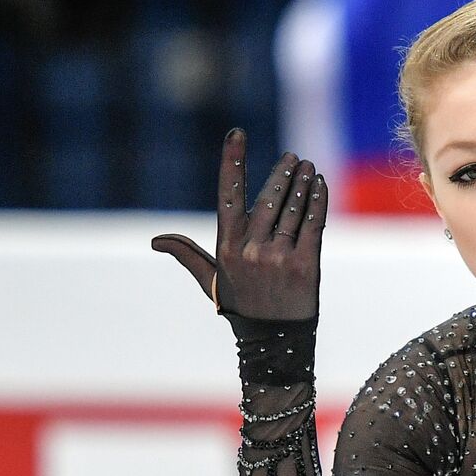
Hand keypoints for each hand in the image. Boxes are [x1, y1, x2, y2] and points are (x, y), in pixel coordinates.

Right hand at [151, 130, 327, 320]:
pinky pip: (313, 225)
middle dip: (281, 174)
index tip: (236, 134)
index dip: (232, 162)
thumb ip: (186, 255)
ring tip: (308, 166)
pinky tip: (320, 185)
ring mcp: (280, 258)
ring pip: (293, 209)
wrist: (273, 342)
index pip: (227, 196)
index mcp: (227, 248)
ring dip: (302, 183)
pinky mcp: (306, 266)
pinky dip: (317, 201)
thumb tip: (156, 241)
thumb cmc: (241, 306)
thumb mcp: (211, 280)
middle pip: (268, 199)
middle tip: (292, 157)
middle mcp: (251, 250)